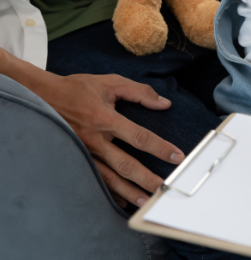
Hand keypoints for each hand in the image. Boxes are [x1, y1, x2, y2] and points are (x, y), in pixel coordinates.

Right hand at [33, 72, 184, 207]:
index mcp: (105, 118)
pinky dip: (106, 193)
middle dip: (146, 179)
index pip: (139, 137)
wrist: (40, 96)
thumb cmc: (77, 89)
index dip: (159, 147)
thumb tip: (164, 104)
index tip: (177, 156)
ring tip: (146, 202)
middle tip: (164, 189)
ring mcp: (83, 152)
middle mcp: (94, 139)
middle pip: (125, 165)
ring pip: (109, 178)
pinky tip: (120, 202)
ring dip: (128, 192)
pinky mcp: (75, 159)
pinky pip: (93, 180)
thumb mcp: (110, 82)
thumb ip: (139, 92)